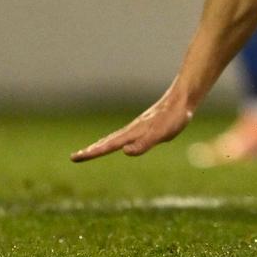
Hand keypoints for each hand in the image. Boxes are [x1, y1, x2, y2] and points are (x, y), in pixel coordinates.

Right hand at [70, 88, 194, 161]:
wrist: (182, 98)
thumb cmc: (174, 117)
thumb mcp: (162, 133)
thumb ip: (145, 143)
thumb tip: (125, 152)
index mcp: (133, 133)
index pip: (109, 145)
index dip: (93, 153)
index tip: (76, 157)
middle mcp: (132, 130)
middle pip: (107, 142)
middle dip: (91, 150)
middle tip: (74, 157)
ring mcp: (137, 127)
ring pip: (114, 138)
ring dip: (99, 146)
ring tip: (88, 152)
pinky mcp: (144, 126)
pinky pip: (123, 136)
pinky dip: (112, 141)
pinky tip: (115, 144)